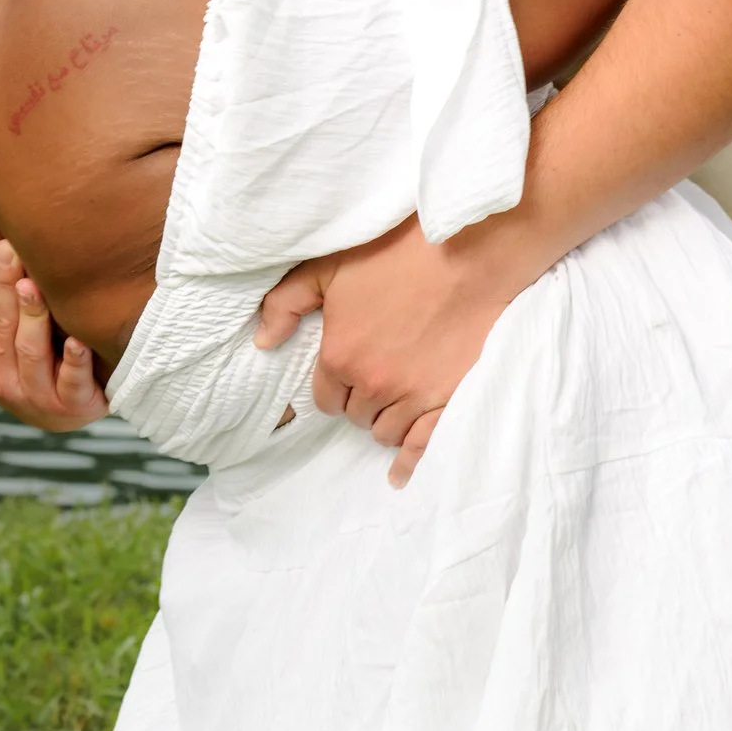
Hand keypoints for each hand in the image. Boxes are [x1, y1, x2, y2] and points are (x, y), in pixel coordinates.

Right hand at [0, 215, 105, 431]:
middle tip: (9, 245)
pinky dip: (74, 362)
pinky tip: (77, 341)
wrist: (59, 409)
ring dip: (32, 316)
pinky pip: (70, 382)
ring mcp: (32, 392)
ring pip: (29, 350)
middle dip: (1, 282)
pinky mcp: (69, 405)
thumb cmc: (15, 352)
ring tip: (33, 285)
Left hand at [255, 214, 524, 486]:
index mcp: (340, 356)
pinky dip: (409, 461)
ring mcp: (412, 396)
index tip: (344, 376)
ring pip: (385, 431)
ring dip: (384, 420)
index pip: (324, 399)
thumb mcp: (329, 268)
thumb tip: (263, 342)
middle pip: (356, 415)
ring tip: (392, 400)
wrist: (468, 255)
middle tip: (373, 379)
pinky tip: (399, 475)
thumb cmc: (397, 255)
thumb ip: (287, 303)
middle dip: (360, 401)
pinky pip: (422, 445)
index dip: (333, 388)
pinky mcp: (447, 400)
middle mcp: (373, 384)